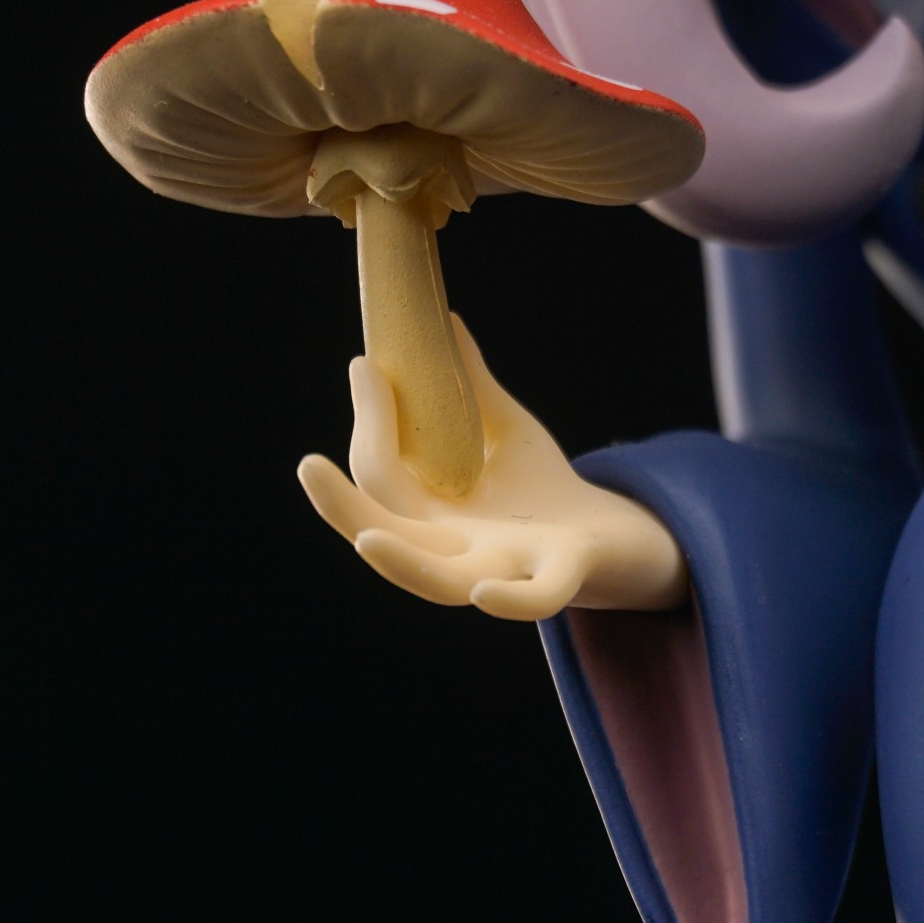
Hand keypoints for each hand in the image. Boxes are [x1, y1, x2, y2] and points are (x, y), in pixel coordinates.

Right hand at [298, 317, 687, 619]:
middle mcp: (457, 550)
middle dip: (343, 507)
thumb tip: (445, 321)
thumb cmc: (545, 488)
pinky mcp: (561, 575)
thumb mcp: (506, 431)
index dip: (371, 424)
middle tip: (309, 465)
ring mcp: (504, 568)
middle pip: (386, 533)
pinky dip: (509, 602)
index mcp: (435, 516)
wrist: (614, 536)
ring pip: (438, 581)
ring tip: (368, 538)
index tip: (366, 364)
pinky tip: (482, 591)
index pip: (382, 477)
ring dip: (402, 563)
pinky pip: (531, 600)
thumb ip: (474, 386)